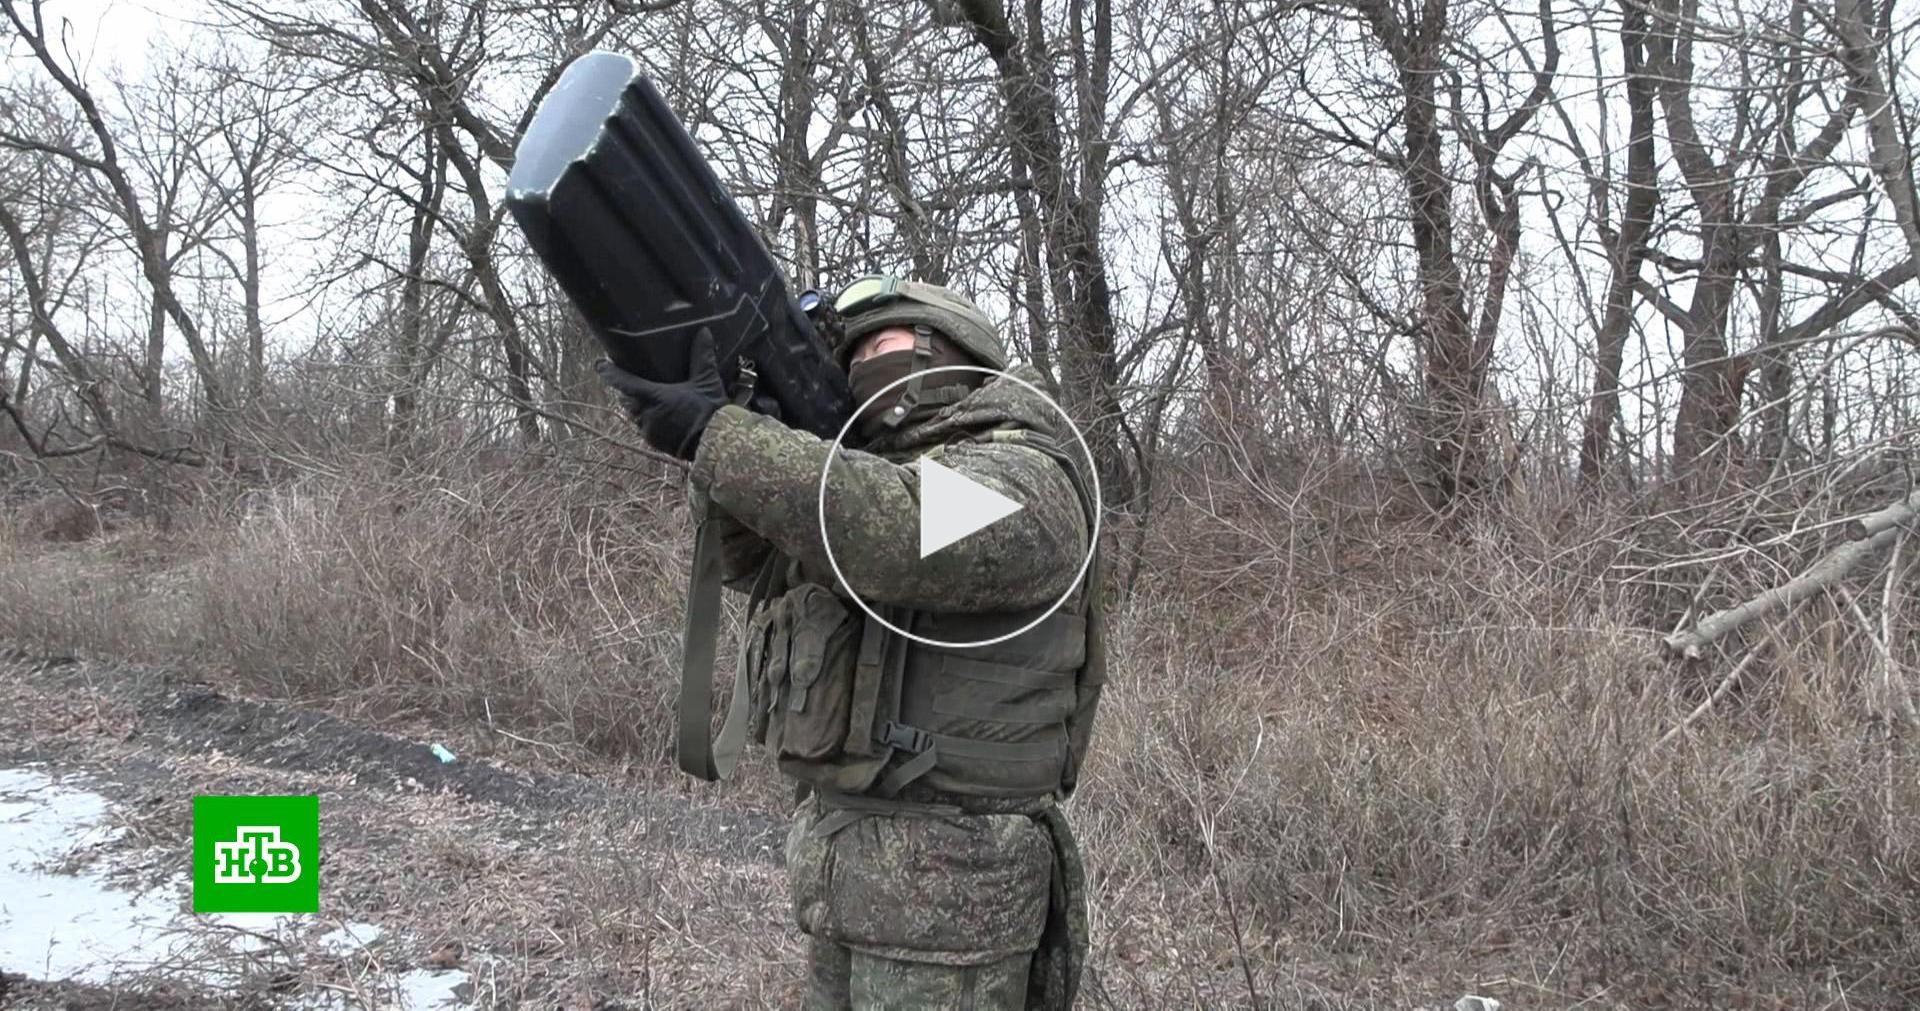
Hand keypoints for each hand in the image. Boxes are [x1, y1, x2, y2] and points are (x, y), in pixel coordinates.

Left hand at [597, 327, 727, 458]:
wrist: (714, 443)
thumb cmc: (708, 410)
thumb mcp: (706, 381)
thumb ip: (702, 356)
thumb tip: (704, 332)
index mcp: (653, 397)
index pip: (623, 382)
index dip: (609, 373)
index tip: (599, 364)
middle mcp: (646, 414)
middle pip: (627, 399)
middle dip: (627, 391)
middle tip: (630, 381)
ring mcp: (649, 430)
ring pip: (635, 415)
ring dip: (638, 407)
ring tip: (647, 399)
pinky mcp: (656, 443)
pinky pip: (645, 428)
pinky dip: (649, 420)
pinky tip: (659, 417)